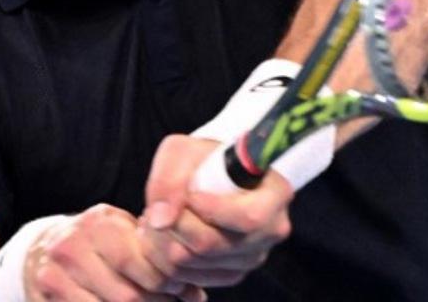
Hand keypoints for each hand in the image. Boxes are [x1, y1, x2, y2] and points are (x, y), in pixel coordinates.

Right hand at [22, 203, 204, 301]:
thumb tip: (196, 295)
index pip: (138, 261)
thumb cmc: (100, 244)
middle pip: (127, 294)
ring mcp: (55, 273)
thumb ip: (158, 256)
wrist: (44, 250)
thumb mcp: (126, 236)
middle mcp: (73, 244)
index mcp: (99, 223)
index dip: (166, 281)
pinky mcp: (48, 294)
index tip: (181, 290)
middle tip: (171, 301)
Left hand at [141, 135, 293, 287]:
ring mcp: (252, 257)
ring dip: (161, 243)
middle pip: (210, 245)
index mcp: (275, 194)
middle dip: (171, 226)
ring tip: (155, 220)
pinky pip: (188, 278)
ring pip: (192, 264)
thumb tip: (161, 218)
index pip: (247, 217)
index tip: (188, 193)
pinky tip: (164, 236)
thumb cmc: (203, 158)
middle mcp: (270, 231)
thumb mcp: (183, 150)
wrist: (211, 174)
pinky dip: (165, 260)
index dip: (209, 209)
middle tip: (152, 210)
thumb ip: (170, 177)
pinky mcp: (231, 273)